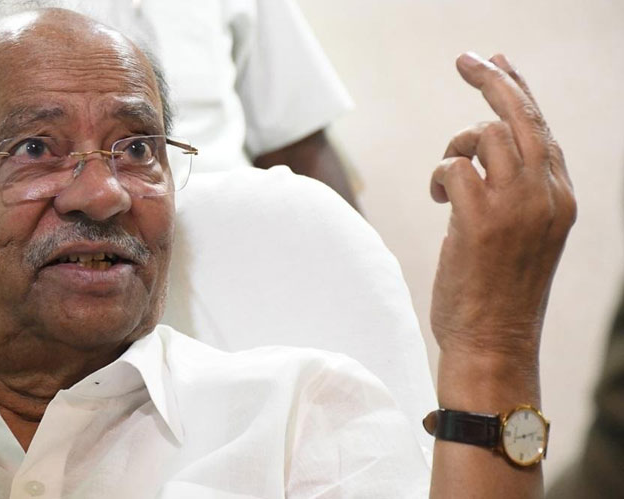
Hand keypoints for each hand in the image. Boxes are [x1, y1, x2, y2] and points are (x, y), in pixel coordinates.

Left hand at [429, 52, 575, 364]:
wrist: (493, 345)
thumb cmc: (497, 294)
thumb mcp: (519, 237)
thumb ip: (512, 195)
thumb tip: (479, 156)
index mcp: (561, 200)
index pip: (544, 131)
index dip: (520, 94)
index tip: (498, 65)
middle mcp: (547, 197)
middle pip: (522, 118)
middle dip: (494, 81)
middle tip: (467, 59)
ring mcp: (517, 207)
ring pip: (488, 135)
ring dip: (456, 145)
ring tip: (447, 180)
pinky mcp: (481, 221)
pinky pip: (454, 166)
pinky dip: (440, 174)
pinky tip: (438, 198)